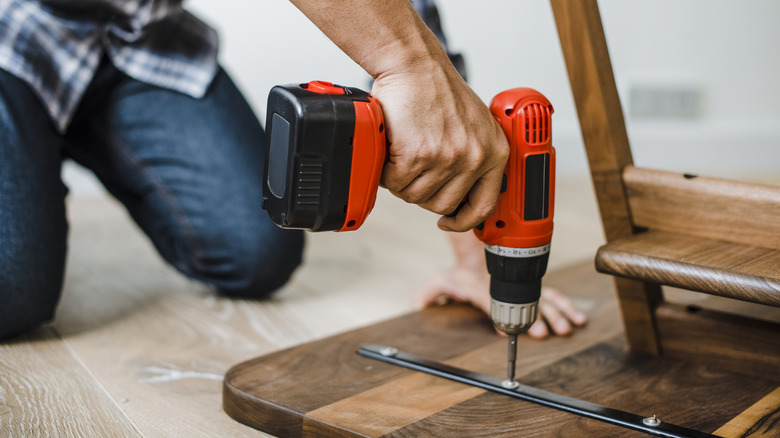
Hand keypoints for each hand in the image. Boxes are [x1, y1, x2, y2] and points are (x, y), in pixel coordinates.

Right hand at [371, 64, 508, 231]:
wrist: (414, 65)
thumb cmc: (437, 90)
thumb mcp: (473, 125)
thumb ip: (472, 157)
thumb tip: (458, 193)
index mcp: (494, 152)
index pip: (484, 205)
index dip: (463, 220)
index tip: (449, 221)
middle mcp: (475, 157)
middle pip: (442, 204)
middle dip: (422, 193)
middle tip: (412, 171)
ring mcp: (448, 158)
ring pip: (415, 196)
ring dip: (401, 181)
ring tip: (401, 154)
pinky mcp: (420, 155)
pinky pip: (396, 182)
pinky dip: (386, 171)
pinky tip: (391, 150)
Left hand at [414, 264, 586, 338]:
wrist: (479, 250)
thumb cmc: (462, 273)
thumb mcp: (442, 279)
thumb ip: (430, 292)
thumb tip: (415, 305)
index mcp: (483, 288)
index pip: (490, 302)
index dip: (498, 316)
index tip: (507, 331)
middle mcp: (505, 287)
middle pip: (523, 302)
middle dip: (537, 317)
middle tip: (547, 332)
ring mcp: (520, 284)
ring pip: (543, 297)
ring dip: (557, 312)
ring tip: (567, 326)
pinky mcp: (531, 285)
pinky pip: (552, 294)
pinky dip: (565, 304)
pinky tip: (577, 316)